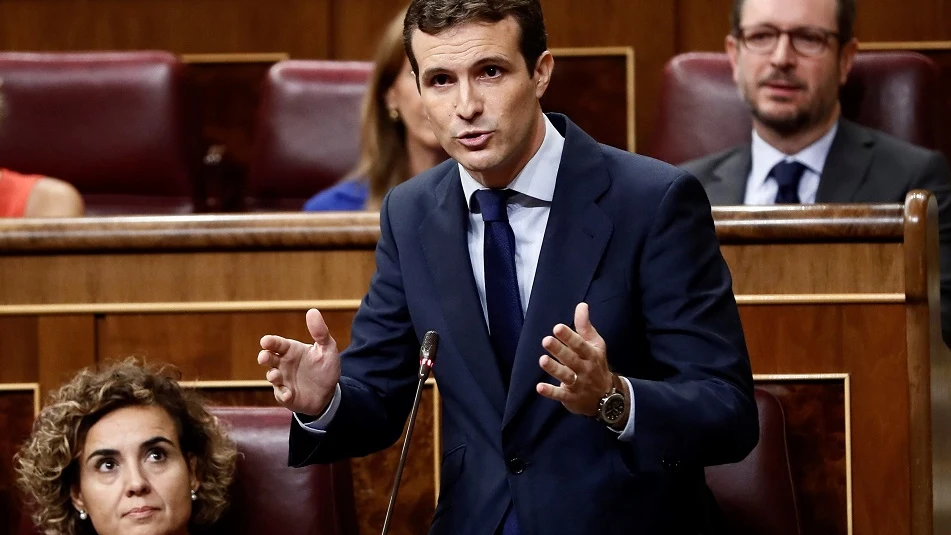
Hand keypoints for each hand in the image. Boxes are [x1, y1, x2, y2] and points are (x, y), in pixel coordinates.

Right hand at [257, 308, 340, 415]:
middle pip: (269, 359)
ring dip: (272, 376)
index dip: (270, 342)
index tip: (265, 341)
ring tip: (276, 375)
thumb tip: (313, 311)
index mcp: (291, 350)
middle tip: (264, 357)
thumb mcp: (327, 348)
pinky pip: (282, 395)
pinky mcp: (286, 396)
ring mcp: (283, 380)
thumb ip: (320, 332)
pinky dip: (283, 394)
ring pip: (272, 377)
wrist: (329, 392)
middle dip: (264, 357)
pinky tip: (289, 394)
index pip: (278, 344)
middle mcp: (283, 364)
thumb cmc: (325, 368)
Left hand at [536, 302, 613, 416]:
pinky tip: (539, 387)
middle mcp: (585, 369)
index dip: (569, 336)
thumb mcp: (595, 345)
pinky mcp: (571, 398)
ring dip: (554, 369)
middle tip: (546, 340)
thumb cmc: (597, 365)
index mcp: (591, 355)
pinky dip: (550, 392)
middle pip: (571, 359)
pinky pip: (560, 395)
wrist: (606, 397)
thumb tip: (581, 305)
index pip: (580, 344)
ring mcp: (578, 384)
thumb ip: (585, 326)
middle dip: (559, 350)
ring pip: (566, 376)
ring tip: (542, 360)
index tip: (557, 328)